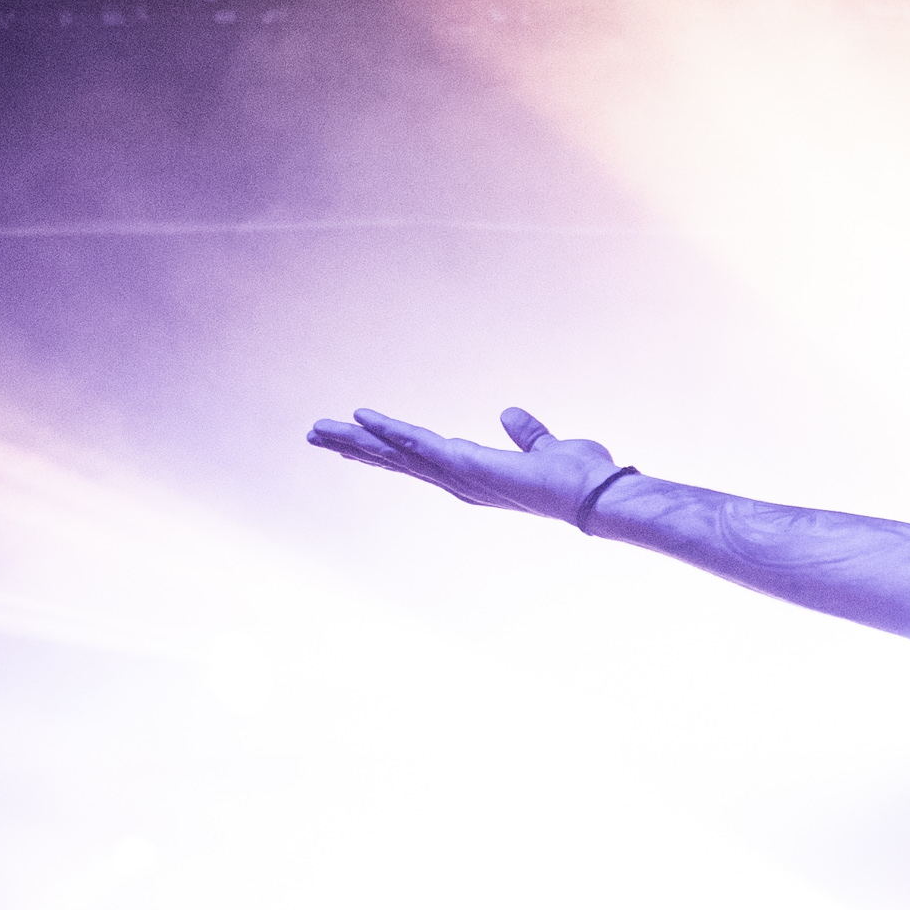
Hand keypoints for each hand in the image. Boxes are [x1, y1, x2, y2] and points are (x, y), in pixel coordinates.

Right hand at [304, 404, 620, 519]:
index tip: (352, 437)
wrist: (596, 495)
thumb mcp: (545, 448)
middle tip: (313, 434)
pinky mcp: (467, 465)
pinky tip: (363, 418)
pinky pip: (421, 444)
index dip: (383, 447)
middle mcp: (459, 480)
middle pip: (395, 460)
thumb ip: (527, 434)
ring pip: (397, 454)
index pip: (416, 458)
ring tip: (318, 429)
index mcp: (471, 474)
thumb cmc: (578, 478)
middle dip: (354, 446)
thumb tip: (510, 414)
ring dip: (357, 439)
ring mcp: (460, 475)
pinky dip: (392, 431)